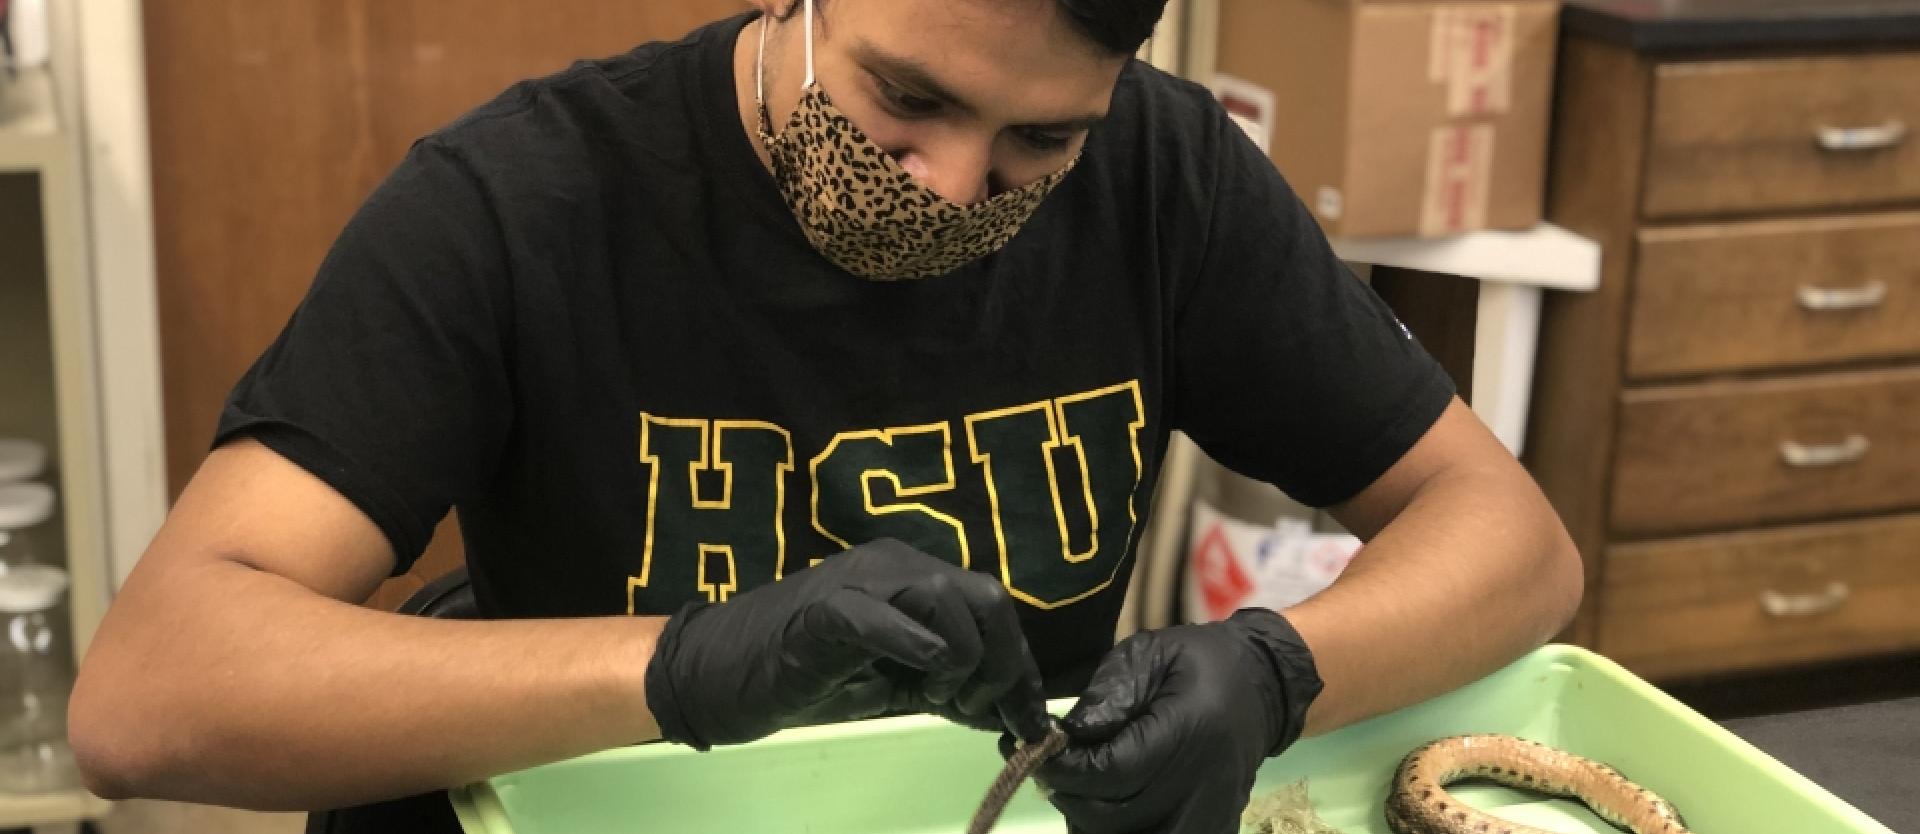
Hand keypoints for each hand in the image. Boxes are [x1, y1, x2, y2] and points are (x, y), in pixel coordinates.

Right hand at [644, 538, 1051, 749]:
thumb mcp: (895, 682)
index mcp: (913, 575)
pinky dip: (919, 656)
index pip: (993, 608)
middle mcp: (895, 563)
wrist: (720, 673)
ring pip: (951, 602)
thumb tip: (1009, 709)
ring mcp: (861, 580)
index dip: (1021, 666)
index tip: (1027, 720)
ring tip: (930, 698)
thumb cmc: (807, 676)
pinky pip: (891, 621)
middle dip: (1002, 664)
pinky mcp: (828, 608)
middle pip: (986, 597)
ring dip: (960, 664)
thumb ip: (948, 684)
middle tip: (973, 711)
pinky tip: (908, 687)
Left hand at [1028, 609, 1321, 833]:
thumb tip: (1068, 736)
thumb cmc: (1198, 663)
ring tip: (1079, 787)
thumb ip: (1107, 695)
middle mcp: (1204, 784)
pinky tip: (1109, 803)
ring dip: (1091, 820)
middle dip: (1069, 795)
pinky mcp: (1214, 829)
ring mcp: (1212, 814)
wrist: (1261, 685)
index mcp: (1189, 732)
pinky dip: (1122, 829)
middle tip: (1051, 769)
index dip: (1066, 770)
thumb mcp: (1148, 655)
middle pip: (1114, 817)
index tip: (1041, 751)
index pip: (1112, 773)